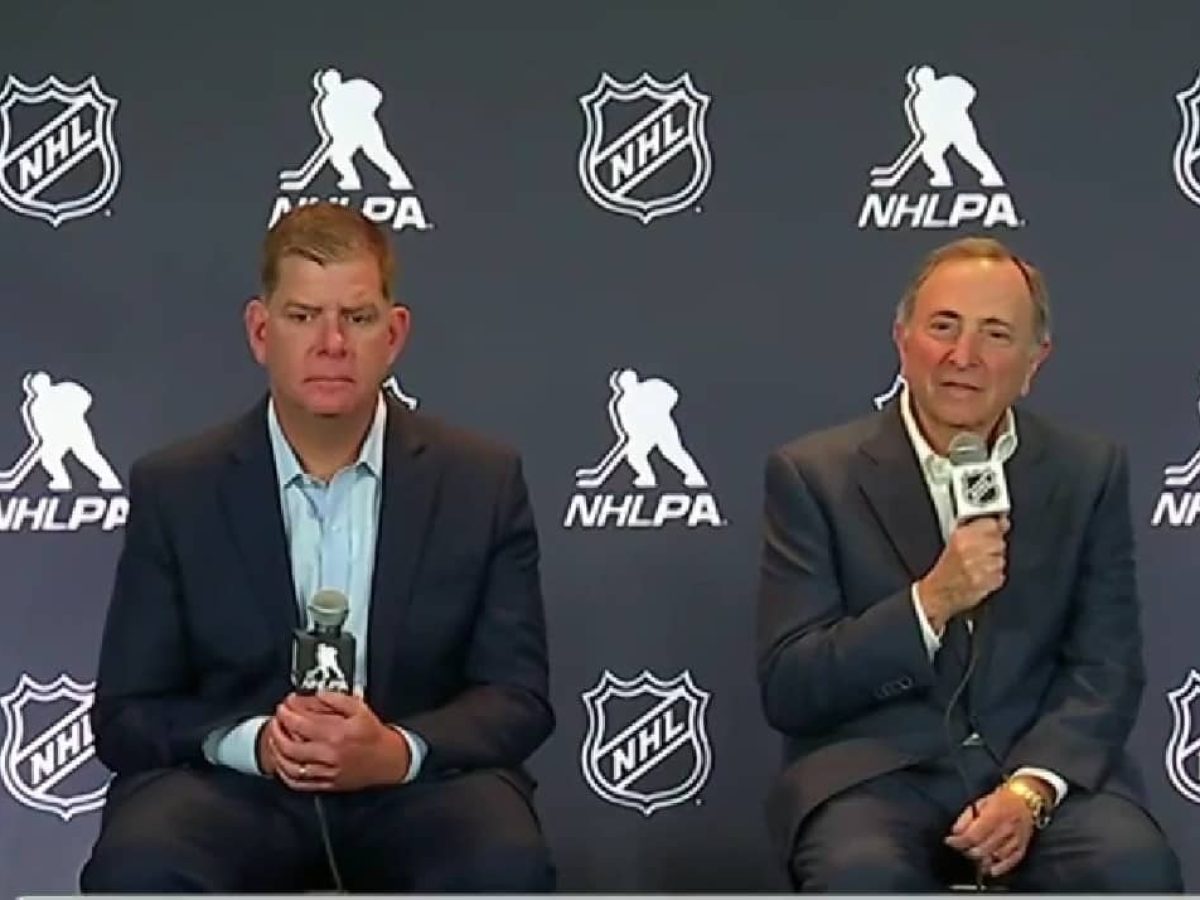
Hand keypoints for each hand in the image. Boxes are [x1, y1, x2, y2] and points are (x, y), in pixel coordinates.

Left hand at [259, 691, 410, 791]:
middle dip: (277, 730)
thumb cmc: (373, 735)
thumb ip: (337, 699)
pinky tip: (281, 762)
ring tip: (274, 739)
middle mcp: (329, 754)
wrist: (388, 760)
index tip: (284, 706)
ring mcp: (327, 771)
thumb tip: (316, 695)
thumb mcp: (360, 709)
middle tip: (275, 720)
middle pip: (290, 745)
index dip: (288, 713)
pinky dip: (284, 773)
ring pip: (290, 766)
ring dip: (277, 752)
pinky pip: (298, 783)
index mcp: (337, 733)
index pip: (301, 723)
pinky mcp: (326, 784)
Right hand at [918, 516, 1008, 631]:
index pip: (992, 524)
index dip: (993, 530)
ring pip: (1001, 559)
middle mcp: (971, 551)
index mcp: (961, 537)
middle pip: (1000, 542)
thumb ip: (979, 529)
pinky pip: (1000, 575)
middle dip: (993, 548)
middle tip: (981, 554)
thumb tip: (1002, 522)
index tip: (992, 532)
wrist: (939, 593)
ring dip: (994, 563)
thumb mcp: (954, 542)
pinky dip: (994, 577)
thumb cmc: (945, 570)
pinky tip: (981, 576)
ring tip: (979, 566)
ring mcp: (980, 567)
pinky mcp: (988, 582)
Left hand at [945, 780, 1036, 877]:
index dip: (959, 841)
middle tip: (961, 847)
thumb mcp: (980, 802)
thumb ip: (967, 817)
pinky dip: (1000, 869)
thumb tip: (955, 832)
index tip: (949, 841)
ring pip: (996, 857)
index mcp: (995, 815)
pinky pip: (1012, 862)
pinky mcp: (1023, 847)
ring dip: (982, 859)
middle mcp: (1006, 829)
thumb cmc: (1001, 799)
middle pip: (983, 849)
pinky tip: (990, 870)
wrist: (1025, 798)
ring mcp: (1016, 839)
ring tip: (973, 855)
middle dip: (968, 851)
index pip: (973, 835)